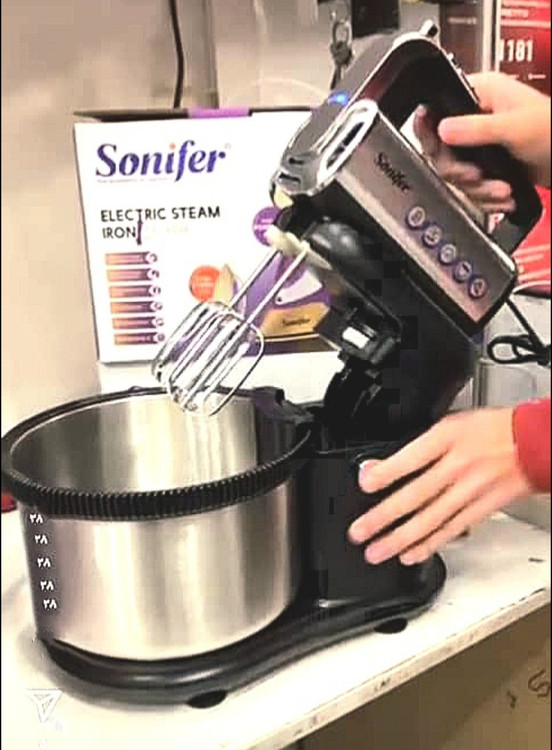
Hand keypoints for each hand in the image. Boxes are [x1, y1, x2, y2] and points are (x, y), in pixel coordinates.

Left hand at [347, 408, 533, 565]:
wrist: (533, 442)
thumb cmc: (491, 429)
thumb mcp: (451, 422)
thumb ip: (419, 443)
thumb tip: (383, 463)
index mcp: (448, 438)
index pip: (412, 457)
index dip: (387, 472)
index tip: (363, 484)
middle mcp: (459, 465)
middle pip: (417, 494)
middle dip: (384, 516)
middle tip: (360, 532)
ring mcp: (471, 490)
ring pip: (432, 519)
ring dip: (401, 538)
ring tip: (378, 552)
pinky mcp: (483, 508)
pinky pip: (452, 529)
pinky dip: (430, 544)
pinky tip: (411, 554)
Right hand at [414, 72, 550, 211]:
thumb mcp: (513, 128)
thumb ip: (474, 129)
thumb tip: (441, 129)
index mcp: (481, 93)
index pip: (439, 106)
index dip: (430, 128)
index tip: (434, 145)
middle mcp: (477, 116)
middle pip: (443, 149)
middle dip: (461, 171)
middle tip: (475, 176)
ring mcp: (483, 143)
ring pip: (458, 173)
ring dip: (479, 189)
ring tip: (501, 191)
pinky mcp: (490, 165)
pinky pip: (474, 186)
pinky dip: (488, 197)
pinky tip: (504, 197)